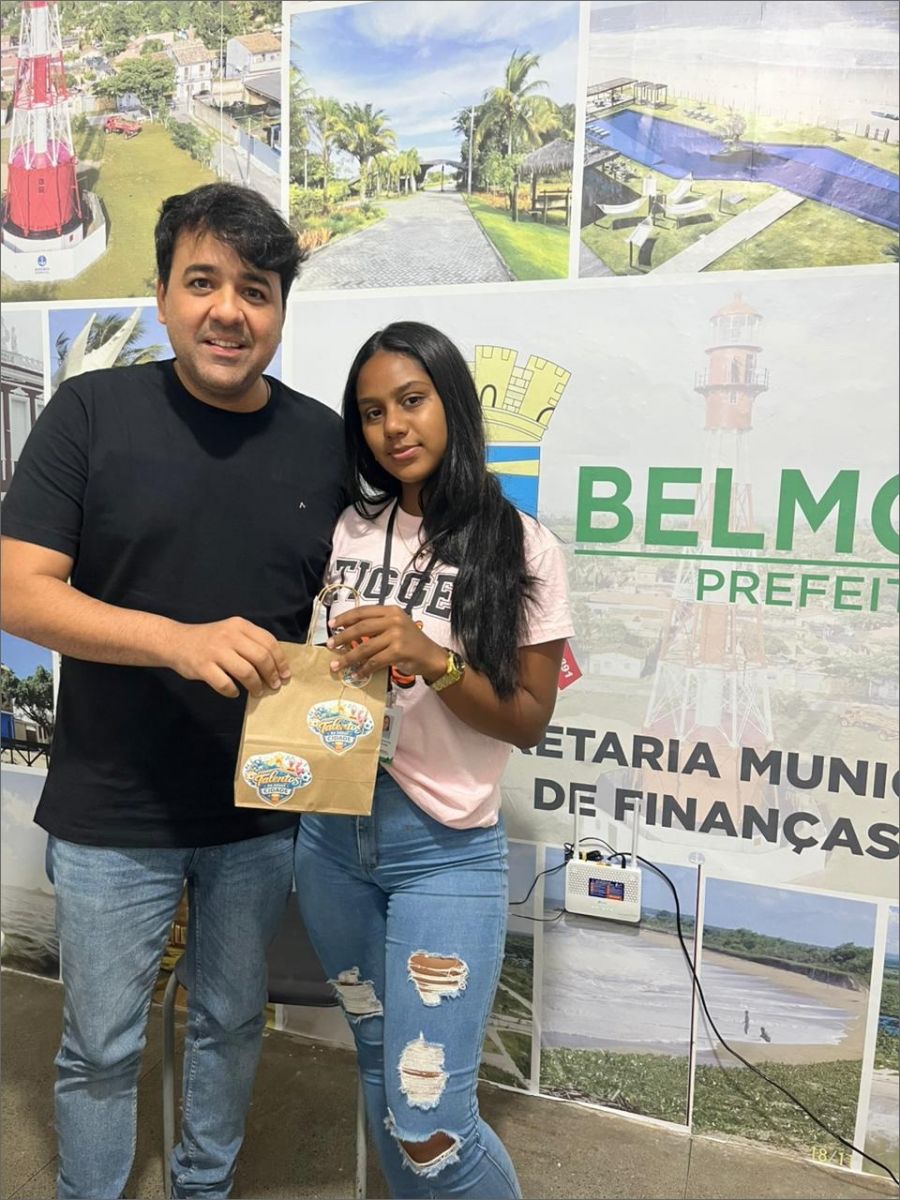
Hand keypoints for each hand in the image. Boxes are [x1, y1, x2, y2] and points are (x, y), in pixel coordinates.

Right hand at [168, 617, 290, 697]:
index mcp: (240, 625)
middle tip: (274, 686)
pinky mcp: (203, 667)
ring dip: (256, 685)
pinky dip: (233, 691)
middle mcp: (229, 636)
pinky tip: (235, 692)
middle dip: (271, 675)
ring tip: (257, 692)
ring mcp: (215, 651)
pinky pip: (225, 684)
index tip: (285, 674)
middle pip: (261, 658)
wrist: (176, 641)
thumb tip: (276, 666)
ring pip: (246, 672)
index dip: (280, 661)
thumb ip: (251, 643)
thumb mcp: (231, 632)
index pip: (269, 642)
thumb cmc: (210, 639)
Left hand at [328, 605, 446, 682]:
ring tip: (336, 665)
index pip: (363, 612)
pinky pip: (374, 661)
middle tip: (329, 645)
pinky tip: (356, 674)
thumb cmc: (411, 642)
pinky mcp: (398, 651)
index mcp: (390, 610)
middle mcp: (393, 620)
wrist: (431, 656)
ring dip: (348, 658)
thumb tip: (347, 634)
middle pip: (360, 628)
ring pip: (364, 647)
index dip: (345, 618)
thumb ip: (376, 626)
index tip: (331, 624)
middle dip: (342, 637)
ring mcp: (396, 635)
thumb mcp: (395, 627)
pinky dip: (363, 669)